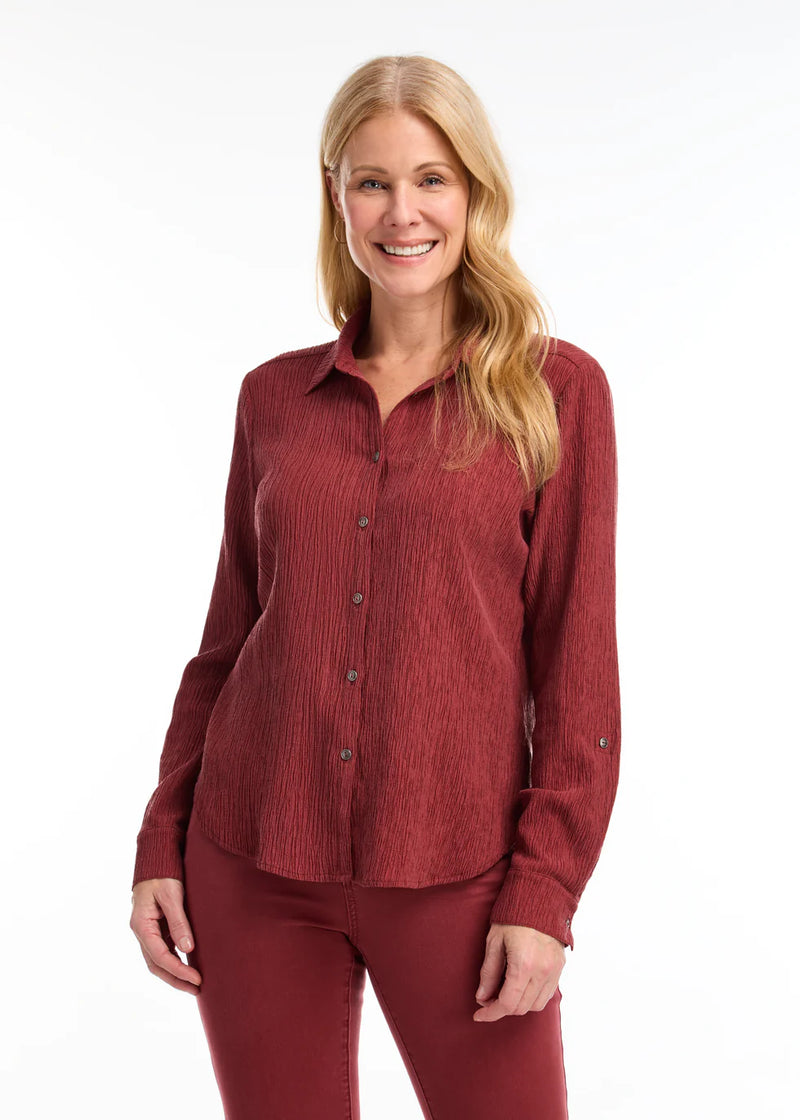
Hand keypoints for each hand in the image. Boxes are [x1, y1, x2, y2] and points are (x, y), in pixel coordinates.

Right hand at [130, 878, 202, 993]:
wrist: (155, 860)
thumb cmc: (162, 874)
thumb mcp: (171, 895)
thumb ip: (178, 922)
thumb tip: (187, 949)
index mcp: (141, 925)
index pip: (159, 956)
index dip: (178, 971)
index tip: (197, 979)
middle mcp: (142, 931)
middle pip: (156, 965)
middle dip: (176, 980)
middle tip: (197, 989)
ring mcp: (148, 931)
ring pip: (159, 960)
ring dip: (175, 973)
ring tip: (195, 984)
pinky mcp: (155, 928)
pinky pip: (164, 950)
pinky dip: (175, 961)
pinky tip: (188, 965)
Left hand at [473, 922, 564, 1021]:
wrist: (540, 898)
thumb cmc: (513, 917)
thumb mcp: (494, 941)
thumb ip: (488, 972)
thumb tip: (482, 997)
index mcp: (523, 964)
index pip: (507, 1003)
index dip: (491, 1013)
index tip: (478, 1015)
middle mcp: (542, 971)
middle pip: (521, 1007)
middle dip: (502, 1008)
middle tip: (487, 998)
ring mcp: (554, 971)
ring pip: (535, 1005)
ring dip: (518, 1004)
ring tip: (504, 991)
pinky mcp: (560, 968)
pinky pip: (547, 995)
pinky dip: (532, 997)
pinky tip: (520, 986)